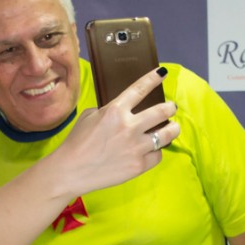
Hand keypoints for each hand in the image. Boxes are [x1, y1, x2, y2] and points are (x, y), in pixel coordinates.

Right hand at [55, 67, 179, 195]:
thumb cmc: (76, 142)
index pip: (140, 89)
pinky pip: (158, 155)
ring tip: (172, 128)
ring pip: (167, 134)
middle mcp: (129, 126)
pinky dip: (156, 151)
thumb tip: (121, 112)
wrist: (71, 171)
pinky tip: (152, 150)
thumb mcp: (88, 117)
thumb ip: (108, 111)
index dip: (154, 79)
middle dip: (170, 108)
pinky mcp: (139, 165)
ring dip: (173, 129)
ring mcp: (136, 147)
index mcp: (115, 110)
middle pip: (162, 112)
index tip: (163, 73)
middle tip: (171, 108)